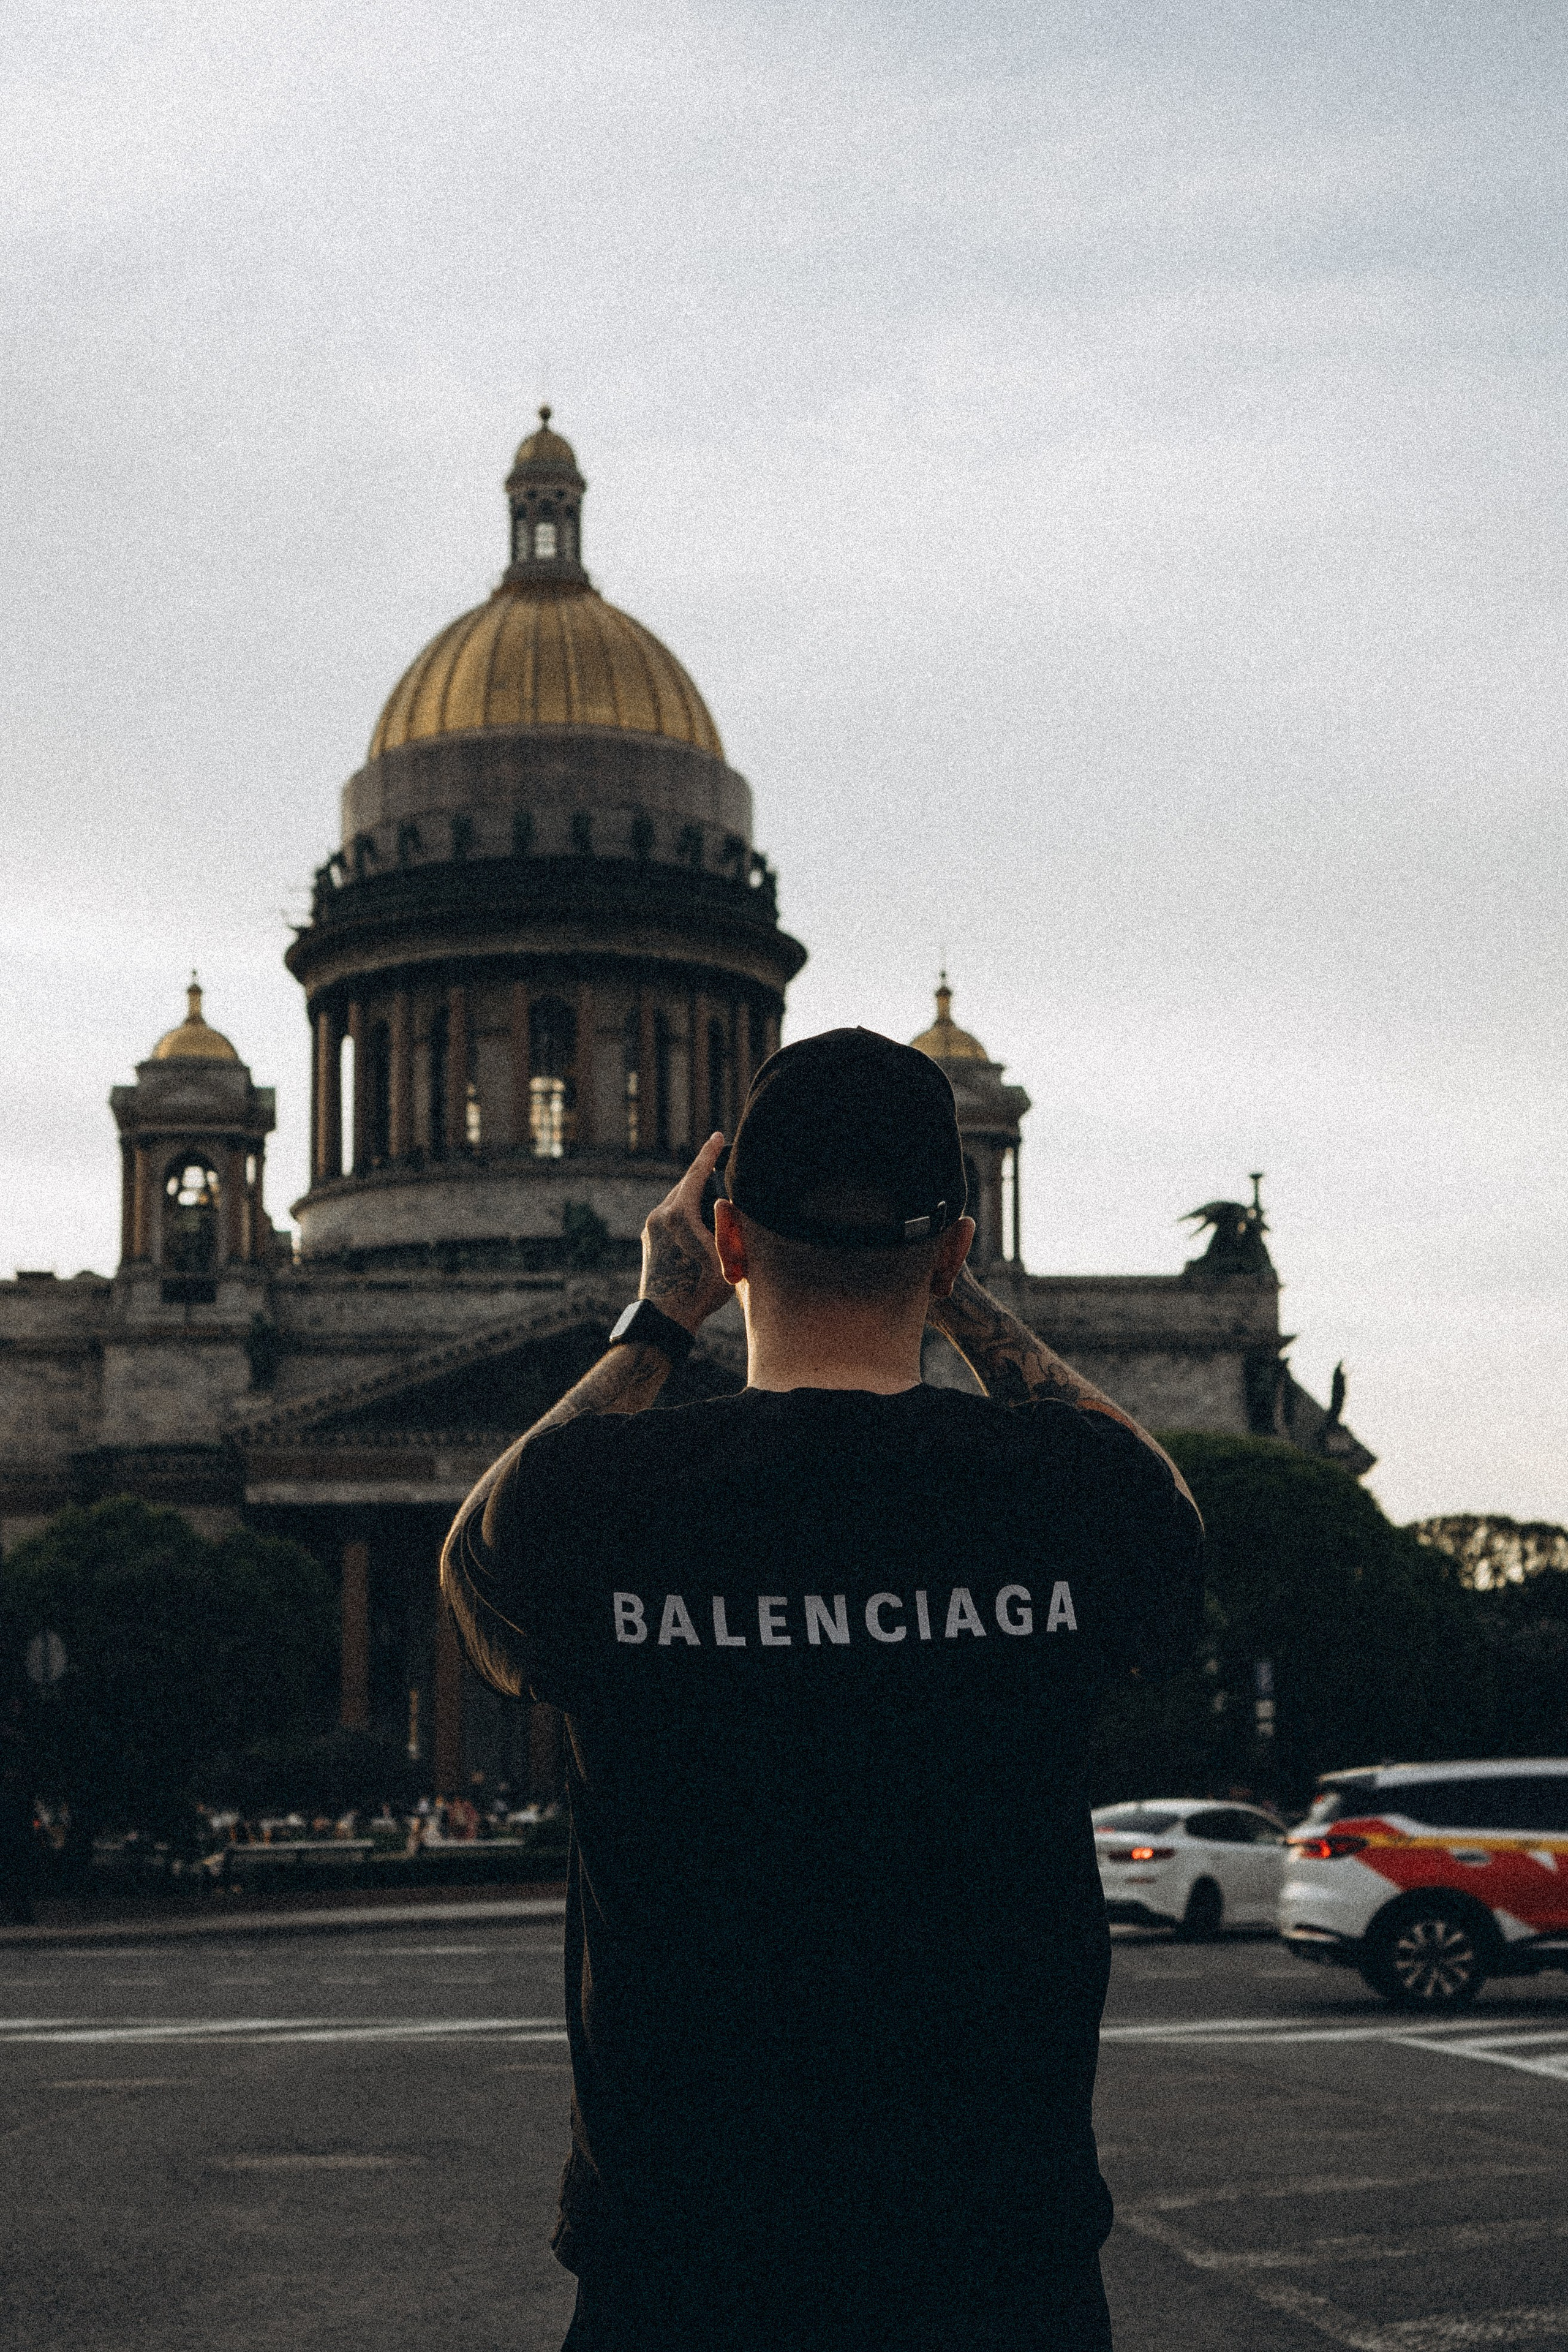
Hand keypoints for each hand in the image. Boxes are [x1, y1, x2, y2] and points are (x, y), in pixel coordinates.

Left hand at [639, 1132, 732, 1334]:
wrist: (665, 1316)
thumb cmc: (699, 1290)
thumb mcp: (725, 1257)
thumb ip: (725, 1225)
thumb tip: (722, 1202)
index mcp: (679, 1214)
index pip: (697, 1173)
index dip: (709, 1153)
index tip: (717, 1136)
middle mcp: (660, 1215)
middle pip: (684, 1183)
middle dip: (702, 1171)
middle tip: (718, 1159)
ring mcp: (651, 1227)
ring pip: (675, 1199)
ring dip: (692, 1192)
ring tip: (711, 1192)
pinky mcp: (648, 1239)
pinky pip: (668, 1214)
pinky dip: (683, 1208)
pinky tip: (695, 1217)